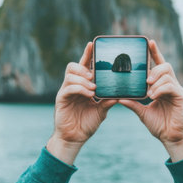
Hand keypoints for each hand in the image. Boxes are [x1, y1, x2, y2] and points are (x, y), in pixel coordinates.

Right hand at [46, 42, 117, 164]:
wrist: (75, 138)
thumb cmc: (87, 123)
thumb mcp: (101, 111)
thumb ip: (108, 101)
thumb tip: (121, 94)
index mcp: (83, 85)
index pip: (84, 66)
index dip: (87, 54)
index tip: (92, 44)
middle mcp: (73, 85)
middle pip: (74, 66)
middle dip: (84, 66)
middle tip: (94, 74)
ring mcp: (66, 91)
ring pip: (70, 74)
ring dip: (83, 78)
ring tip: (94, 87)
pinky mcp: (61, 99)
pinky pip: (69, 87)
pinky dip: (80, 88)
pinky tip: (89, 93)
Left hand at [119, 40, 182, 161]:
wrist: (172, 138)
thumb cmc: (160, 125)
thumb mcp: (143, 113)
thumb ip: (133, 103)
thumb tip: (118, 97)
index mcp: (162, 86)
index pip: (159, 65)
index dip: (155, 53)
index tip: (149, 42)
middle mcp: (171, 85)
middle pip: (165, 66)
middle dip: (154, 69)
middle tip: (145, 79)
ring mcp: (178, 90)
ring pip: (167, 75)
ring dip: (155, 81)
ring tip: (148, 92)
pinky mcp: (182, 97)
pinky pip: (171, 86)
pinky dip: (160, 89)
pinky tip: (153, 95)